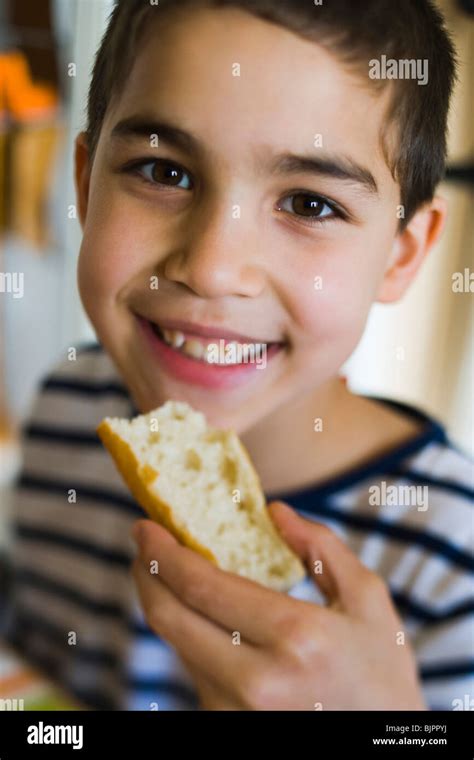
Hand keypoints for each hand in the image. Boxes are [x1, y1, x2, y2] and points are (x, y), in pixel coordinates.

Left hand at [131, 502, 425, 709]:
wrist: (383, 744)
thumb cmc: (381, 673)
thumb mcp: (368, 600)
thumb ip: (321, 548)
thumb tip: (275, 511)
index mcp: (295, 637)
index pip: (202, 586)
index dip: (163, 552)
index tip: (146, 527)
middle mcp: (257, 681)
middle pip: (169, 619)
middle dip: (146, 574)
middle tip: (143, 544)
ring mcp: (236, 711)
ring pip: (178, 646)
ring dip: (166, 604)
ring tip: (172, 574)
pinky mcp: (226, 726)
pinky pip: (194, 671)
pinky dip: (188, 636)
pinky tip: (200, 616)